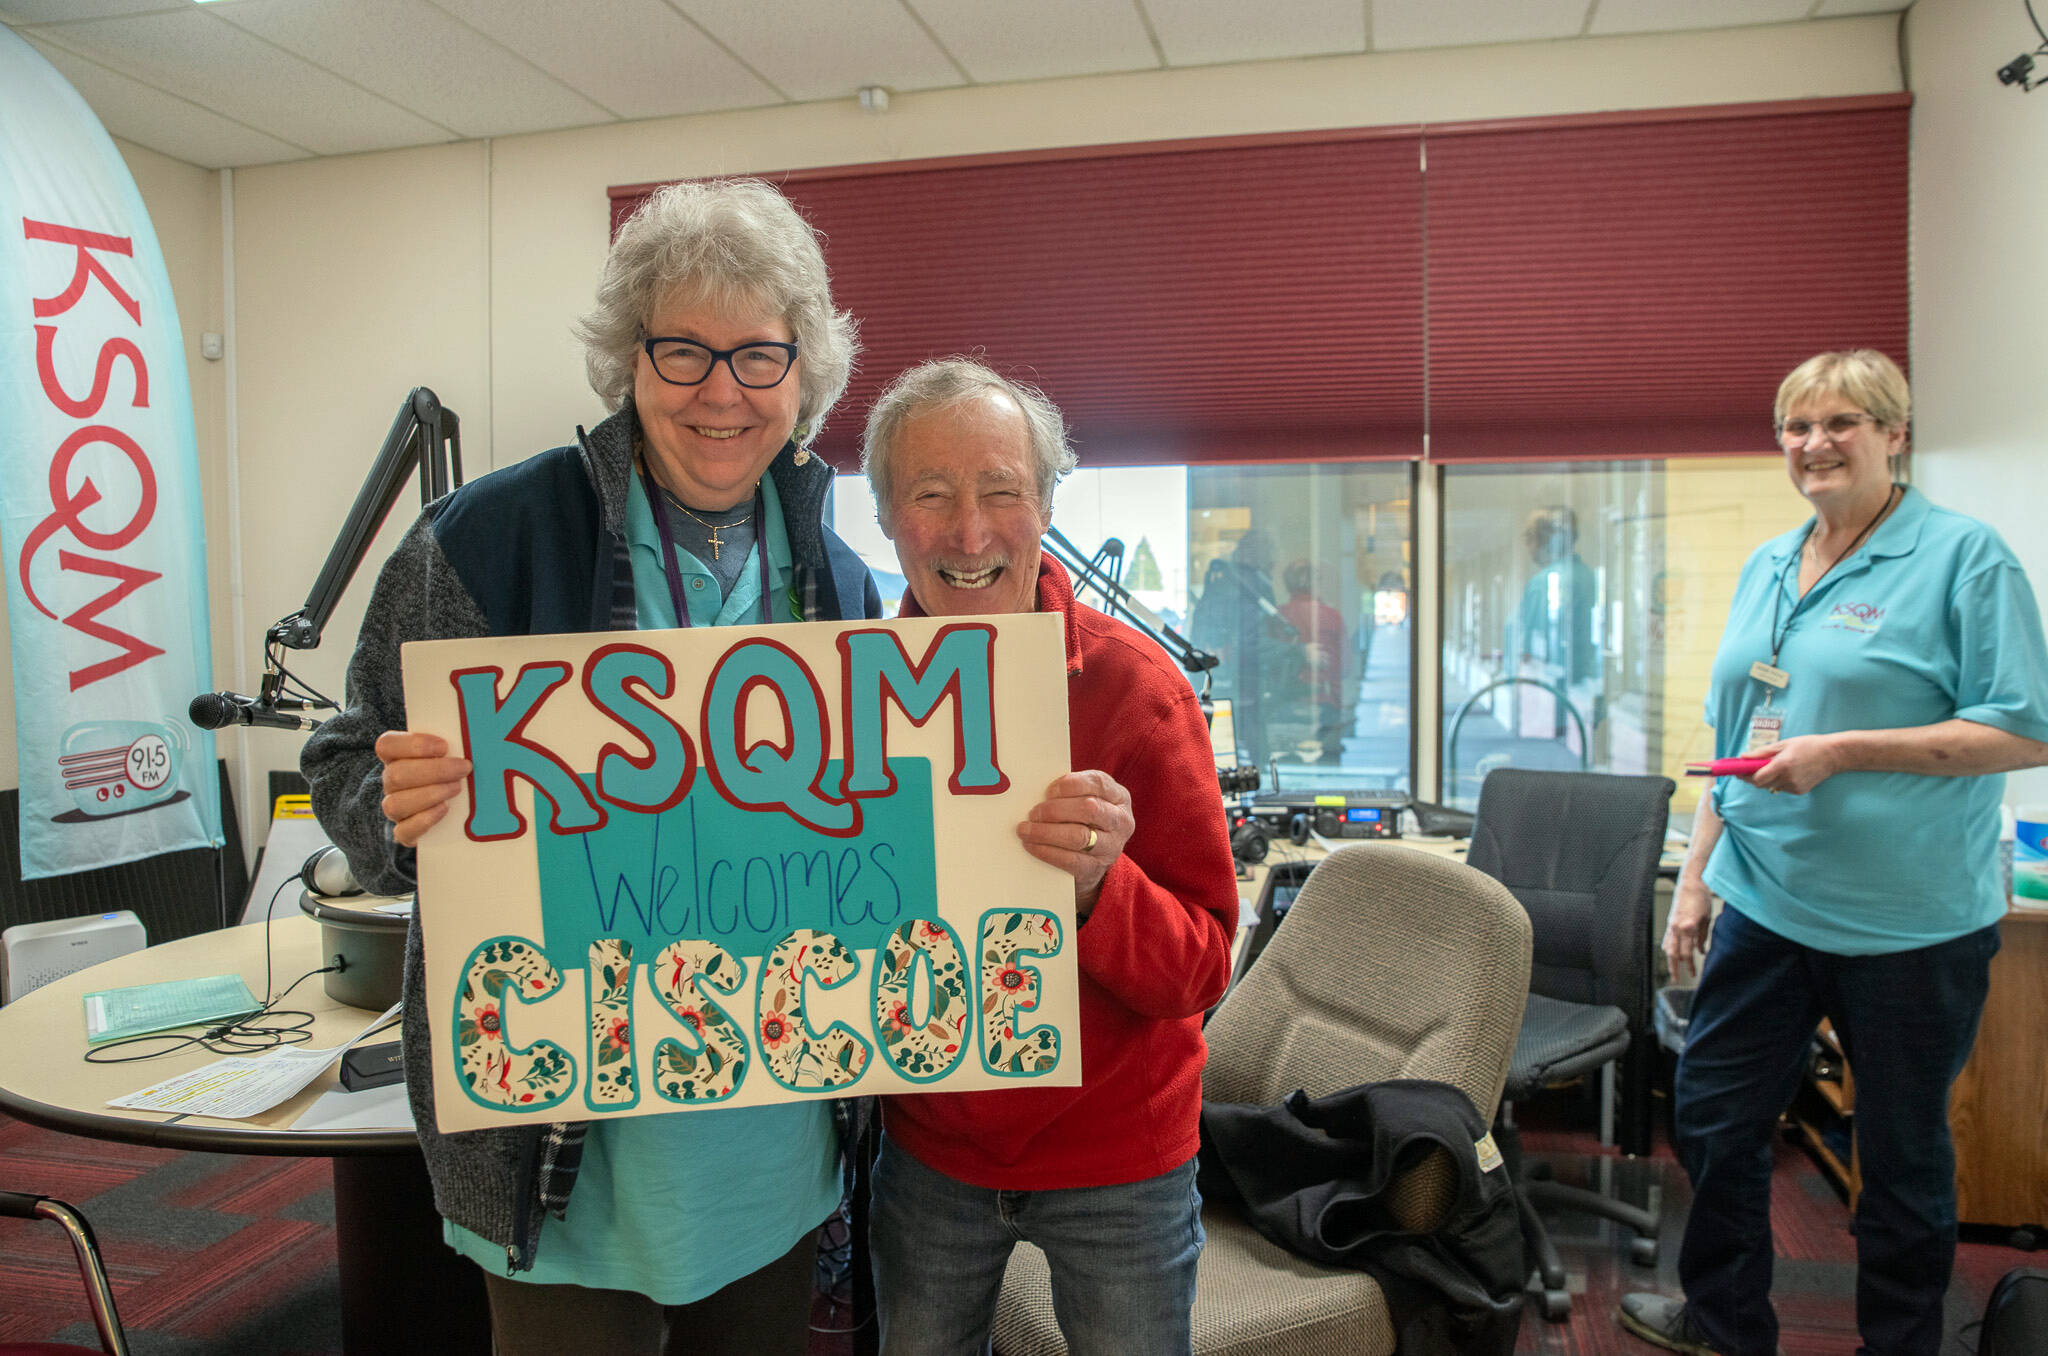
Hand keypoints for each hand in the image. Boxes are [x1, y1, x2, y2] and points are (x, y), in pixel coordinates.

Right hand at [376, 730, 471, 847]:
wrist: (454, 809)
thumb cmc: (453, 770)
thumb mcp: (452, 752)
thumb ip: (455, 742)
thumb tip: (477, 733)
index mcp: (396, 756)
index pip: (387, 745)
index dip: (413, 744)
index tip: (444, 746)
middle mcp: (391, 782)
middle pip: (396, 774)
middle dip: (434, 771)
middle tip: (464, 768)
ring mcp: (396, 808)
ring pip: (396, 804)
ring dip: (430, 795)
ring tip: (457, 788)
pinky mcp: (405, 832)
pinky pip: (403, 831)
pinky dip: (423, 821)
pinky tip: (444, 810)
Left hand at [1017, 770, 1133, 919]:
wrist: (1093, 862)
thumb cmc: (1084, 821)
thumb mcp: (1086, 801)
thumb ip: (1070, 793)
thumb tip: (1036, 789)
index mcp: (1118, 797)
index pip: (1098, 783)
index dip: (1071, 784)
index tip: (1048, 790)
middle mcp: (1121, 821)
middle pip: (1090, 809)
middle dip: (1056, 810)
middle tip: (1033, 813)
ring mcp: (1112, 847)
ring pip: (1078, 836)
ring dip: (1046, 832)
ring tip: (1025, 830)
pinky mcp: (1096, 869)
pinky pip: (1070, 860)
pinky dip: (1046, 852)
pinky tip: (1031, 845)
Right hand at [1663, 878, 1713, 981]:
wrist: (1691, 883)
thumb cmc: (1700, 898)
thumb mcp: (1706, 919)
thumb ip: (1702, 937)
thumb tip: (1700, 951)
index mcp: (1687, 928)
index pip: (1687, 953)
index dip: (1690, 965)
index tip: (1694, 974)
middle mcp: (1676, 928)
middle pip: (1673, 954)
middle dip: (1675, 968)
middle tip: (1677, 979)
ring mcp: (1671, 925)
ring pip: (1667, 948)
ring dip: (1669, 961)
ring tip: (1672, 970)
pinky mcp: (1669, 922)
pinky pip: (1666, 939)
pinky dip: (1667, 948)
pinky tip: (1668, 953)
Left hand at [1747, 734, 1843, 794]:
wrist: (1833, 755)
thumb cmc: (1808, 745)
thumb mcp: (1783, 744)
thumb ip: (1761, 753)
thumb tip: (1743, 757)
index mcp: (1782, 765)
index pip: (1756, 778)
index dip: (1745, 776)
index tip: (1738, 772)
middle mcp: (1788, 778)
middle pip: (1761, 785)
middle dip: (1753, 778)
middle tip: (1750, 769)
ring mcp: (1795, 786)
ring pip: (1771, 786)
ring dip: (1768, 779)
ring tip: (1776, 766)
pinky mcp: (1800, 791)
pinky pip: (1782, 788)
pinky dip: (1779, 781)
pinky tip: (1789, 771)